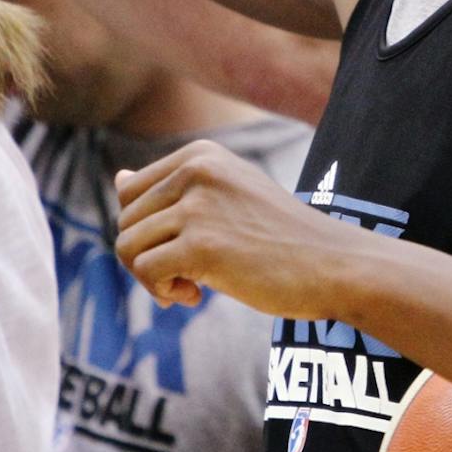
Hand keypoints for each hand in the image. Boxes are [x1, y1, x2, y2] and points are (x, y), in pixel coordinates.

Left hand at [114, 140, 352, 318]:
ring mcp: (198, 207)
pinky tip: (196, 296)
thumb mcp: (229, 198)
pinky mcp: (201, 246)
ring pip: (128, 245)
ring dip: (151, 277)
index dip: (148, 229)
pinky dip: (163, 291)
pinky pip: (145, 272)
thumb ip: (175, 188)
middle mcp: (197, 171)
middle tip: (187, 276)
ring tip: (190, 286)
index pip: (131, 192)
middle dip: (147, 256)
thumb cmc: (283, 237)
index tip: (184, 249)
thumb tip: (117, 180)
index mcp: (202, 155)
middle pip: (125, 220)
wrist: (334, 265)